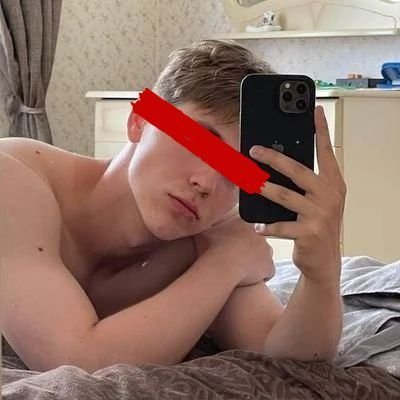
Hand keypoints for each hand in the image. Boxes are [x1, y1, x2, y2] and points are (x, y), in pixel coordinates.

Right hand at [193, 207, 274, 286]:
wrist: (221, 265)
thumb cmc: (210, 249)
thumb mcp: (203, 232)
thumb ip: (206, 226)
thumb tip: (199, 223)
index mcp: (243, 222)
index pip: (245, 230)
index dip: (238, 241)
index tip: (231, 249)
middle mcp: (258, 233)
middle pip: (255, 242)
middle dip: (248, 251)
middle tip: (235, 260)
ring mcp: (266, 249)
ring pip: (262, 257)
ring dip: (255, 263)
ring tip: (240, 271)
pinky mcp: (270, 265)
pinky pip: (267, 273)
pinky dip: (259, 277)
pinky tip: (248, 280)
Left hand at [249, 106, 345, 285]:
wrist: (324, 260)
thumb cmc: (316, 224)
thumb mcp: (317, 200)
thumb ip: (305, 183)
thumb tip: (278, 163)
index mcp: (333, 183)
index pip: (325, 152)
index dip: (321, 131)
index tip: (315, 111)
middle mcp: (329, 195)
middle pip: (297, 171)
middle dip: (273, 159)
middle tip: (254, 150)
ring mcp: (320, 214)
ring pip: (285, 196)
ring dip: (263, 188)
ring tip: (248, 183)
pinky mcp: (309, 233)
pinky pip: (282, 226)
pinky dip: (267, 226)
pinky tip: (256, 225)